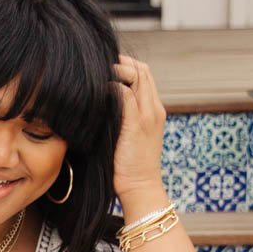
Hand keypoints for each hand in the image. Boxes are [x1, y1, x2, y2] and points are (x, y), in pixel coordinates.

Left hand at [110, 55, 166, 200]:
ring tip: (98, 74)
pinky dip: (113, 87)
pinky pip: (126, 95)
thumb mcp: (129, 138)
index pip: (145, 75)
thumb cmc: (130, 169)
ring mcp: (147, 116)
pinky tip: (98, 89)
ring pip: (137, 76)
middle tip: (100, 65)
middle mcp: (154, 109)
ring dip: (117, 70)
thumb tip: (101, 108)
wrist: (141, 189)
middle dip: (121, 62)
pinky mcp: (136, 125)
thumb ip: (122, 120)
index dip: (127, 66)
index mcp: (154, 111)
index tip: (107, 69)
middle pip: (142, 70)